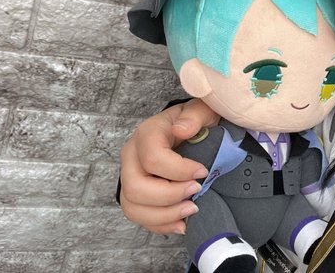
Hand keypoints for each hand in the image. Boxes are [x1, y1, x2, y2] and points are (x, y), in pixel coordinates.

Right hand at [119, 98, 219, 233]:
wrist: (187, 129)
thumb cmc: (195, 120)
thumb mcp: (202, 110)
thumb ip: (194, 116)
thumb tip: (181, 130)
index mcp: (147, 133)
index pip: (152, 158)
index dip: (179, 170)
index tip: (203, 171)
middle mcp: (132, 156)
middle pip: (136, 187)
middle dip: (170, 196)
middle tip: (197, 191)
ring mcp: (130, 177)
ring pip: (133, 207)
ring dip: (165, 215)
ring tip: (192, 209)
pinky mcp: (135, 194)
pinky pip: (139, 217)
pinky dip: (161, 224)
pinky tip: (182, 222)